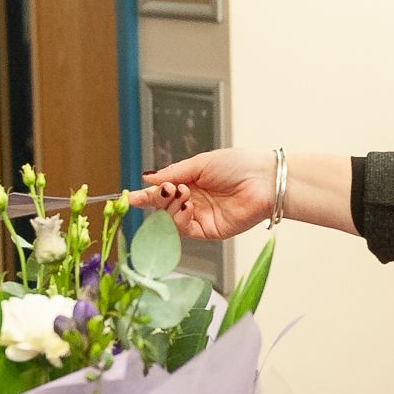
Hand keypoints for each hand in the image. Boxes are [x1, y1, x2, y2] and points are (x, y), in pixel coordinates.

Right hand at [132, 148, 273, 239]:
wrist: (264, 180)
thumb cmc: (239, 164)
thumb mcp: (200, 163)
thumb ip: (174, 173)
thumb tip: (149, 178)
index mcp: (191, 182)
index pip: (163, 190)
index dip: (146, 194)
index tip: (129, 196)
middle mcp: (194, 201)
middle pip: (163, 206)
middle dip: (159, 197)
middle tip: (166, 188)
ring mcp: (201, 217)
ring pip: (171, 219)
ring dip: (171, 206)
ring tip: (182, 192)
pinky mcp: (209, 231)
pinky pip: (185, 229)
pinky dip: (180, 218)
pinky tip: (188, 205)